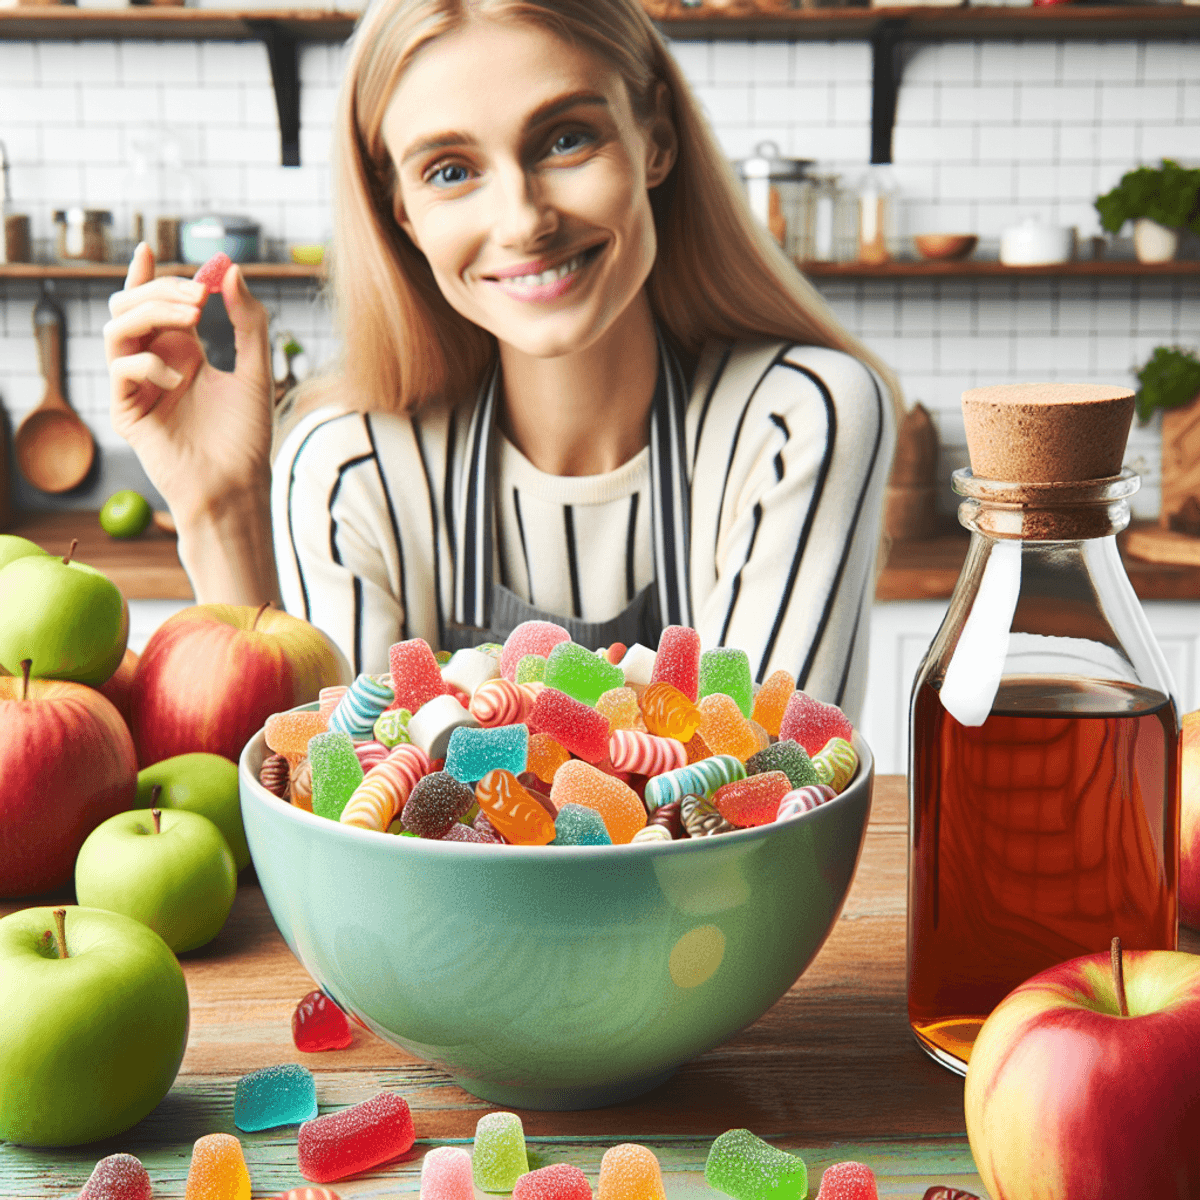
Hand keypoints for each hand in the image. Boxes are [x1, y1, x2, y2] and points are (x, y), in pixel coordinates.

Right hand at [104, 243, 274, 528]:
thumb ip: (249, 322)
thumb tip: (234, 272)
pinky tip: (181, 378)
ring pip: (117, 327)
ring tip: (194, 320)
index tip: (151, 248)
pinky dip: (148, 362)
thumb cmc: (247, 437)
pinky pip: (119, 367)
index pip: (155, 304)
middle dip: (161, 289)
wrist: (237, 486)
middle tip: (200, 295)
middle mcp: (156, 363)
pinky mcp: (127, 410)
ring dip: (152, 312)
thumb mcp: (256, 371)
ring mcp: (138, 385)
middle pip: (132, 306)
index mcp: (183, 353)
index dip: (148, 276)